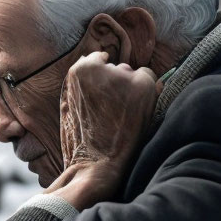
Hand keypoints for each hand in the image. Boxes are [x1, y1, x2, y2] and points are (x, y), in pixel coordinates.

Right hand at [49, 52, 159, 206]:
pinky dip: (150, 94)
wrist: (96, 163)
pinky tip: (139, 112)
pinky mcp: (142, 86)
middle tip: (115, 111)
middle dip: (120, 85)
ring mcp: (122, 76)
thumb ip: (81, 81)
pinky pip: (153, 80)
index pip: (99, 60)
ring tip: (125, 116)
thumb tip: (102, 57)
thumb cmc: (81, 140)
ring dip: (134, 90)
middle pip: (119, 68)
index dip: (105, 81)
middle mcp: (101, 67)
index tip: (105, 98)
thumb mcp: (68, 104)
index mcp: (79, 70)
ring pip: (135, 74)